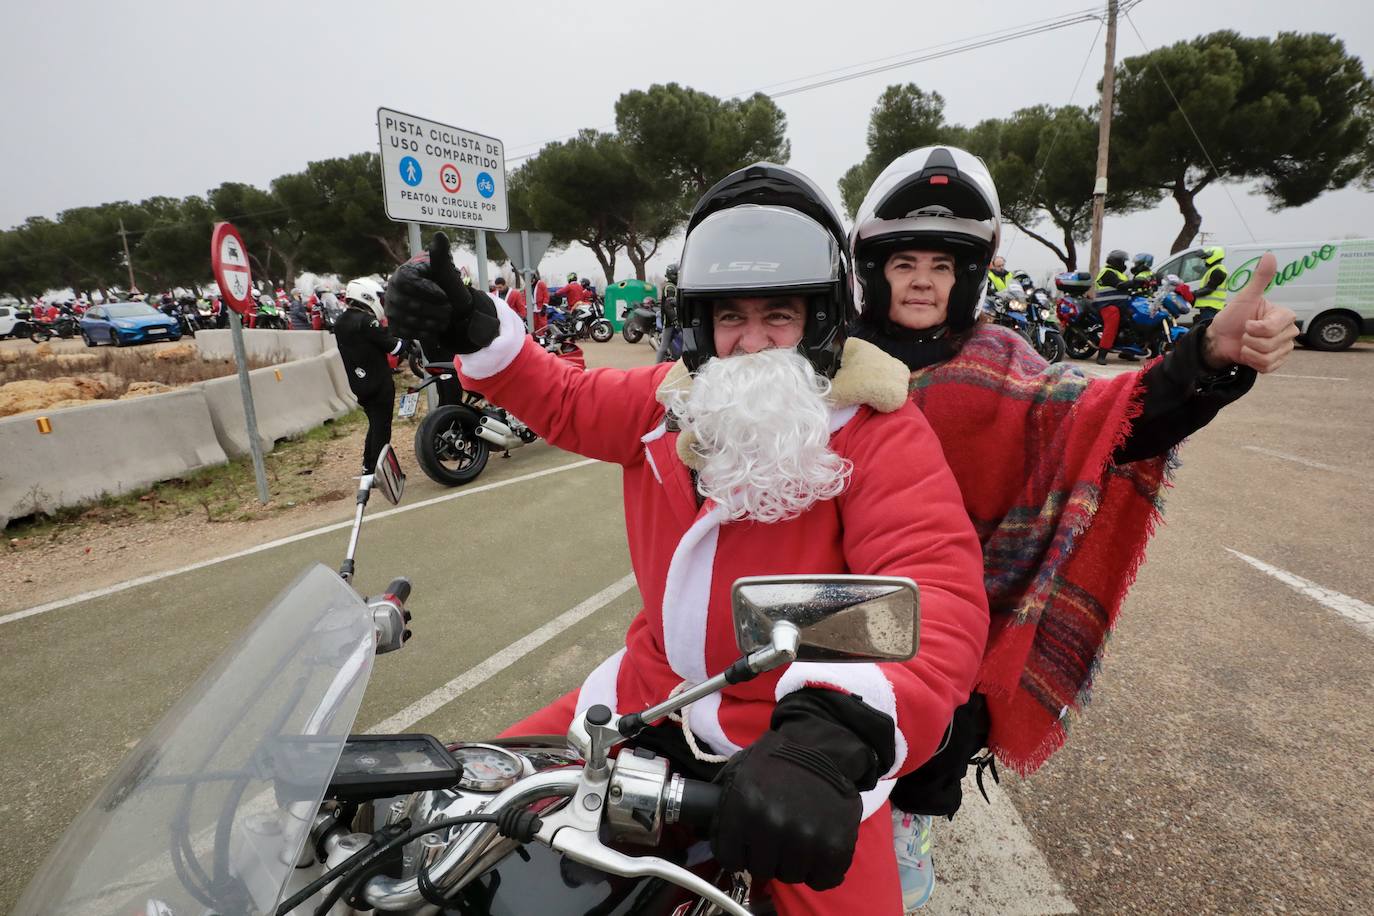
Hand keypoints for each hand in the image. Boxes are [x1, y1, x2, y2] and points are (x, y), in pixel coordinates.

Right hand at [384, 231, 471, 341]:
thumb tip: (440, 236)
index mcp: (402, 274)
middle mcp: (391, 291)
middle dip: (435, 310)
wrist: (444, 308)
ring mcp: (391, 310)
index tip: (445, 296)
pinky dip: (424, 333)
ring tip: (445, 320)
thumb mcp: (444, 269)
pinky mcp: (394, 326)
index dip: (428, 292)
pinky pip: (406, 333)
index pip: (410, 284)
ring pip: (409, 321)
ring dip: (432, 323)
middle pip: (410, 305)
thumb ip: (441, 255)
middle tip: (449, 311)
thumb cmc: (443, 285)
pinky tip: (435, 328)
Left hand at [711, 729, 861, 889]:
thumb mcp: (738, 770)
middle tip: (774, 836)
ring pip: (790, 875)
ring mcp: (806, 837)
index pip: (730, 858)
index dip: (736, 852)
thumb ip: (718, 802)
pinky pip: (822, 879)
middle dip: (764, 856)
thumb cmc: (775, 760)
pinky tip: (817, 848)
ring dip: (791, 862)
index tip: (745, 844)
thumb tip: (696, 830)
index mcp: (743, 806)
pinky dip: (820, 870)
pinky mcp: (835, 845)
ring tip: (796, 837)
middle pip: (760, 869)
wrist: (822, 747)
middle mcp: (772, 824)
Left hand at [1201, 252, 1298, 372]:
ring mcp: (1283, 348)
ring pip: (1268, 357)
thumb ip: (1260, 279)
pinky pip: (1267, 367)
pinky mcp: (1276, 362)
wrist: (1220, 339)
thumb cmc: (1232, 317)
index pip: (1273, 328)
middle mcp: (1288, 331)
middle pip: (1270, 344)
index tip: (1247, 323)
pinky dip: (1252, 362)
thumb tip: (1269, 255)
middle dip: (1250, 340)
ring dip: (1249, 352)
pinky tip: (1249, 354)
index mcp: (1284, 315)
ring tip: (1245, 344)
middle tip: (1245, 333)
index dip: (1255, 328)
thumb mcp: (1245, 297)